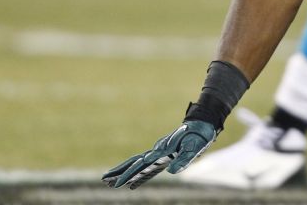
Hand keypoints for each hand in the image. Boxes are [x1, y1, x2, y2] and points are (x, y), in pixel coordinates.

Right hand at [101, 120, 217, 189]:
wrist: (202, 123)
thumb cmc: (199, 136)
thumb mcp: (194, 148)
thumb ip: (184, 160)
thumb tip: (171, 172)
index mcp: (162, 151)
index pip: (142, 165)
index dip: (129, 174)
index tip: (117, 183)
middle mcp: (157, 152)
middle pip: (135, 163)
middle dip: (120, 172)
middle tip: (104, 181)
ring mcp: (159, 153)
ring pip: (138, 163)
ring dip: (125, 172)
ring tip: (109, 181)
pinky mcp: (163, 155)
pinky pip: (148, 166)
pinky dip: (138, 174)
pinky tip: (133, 183)